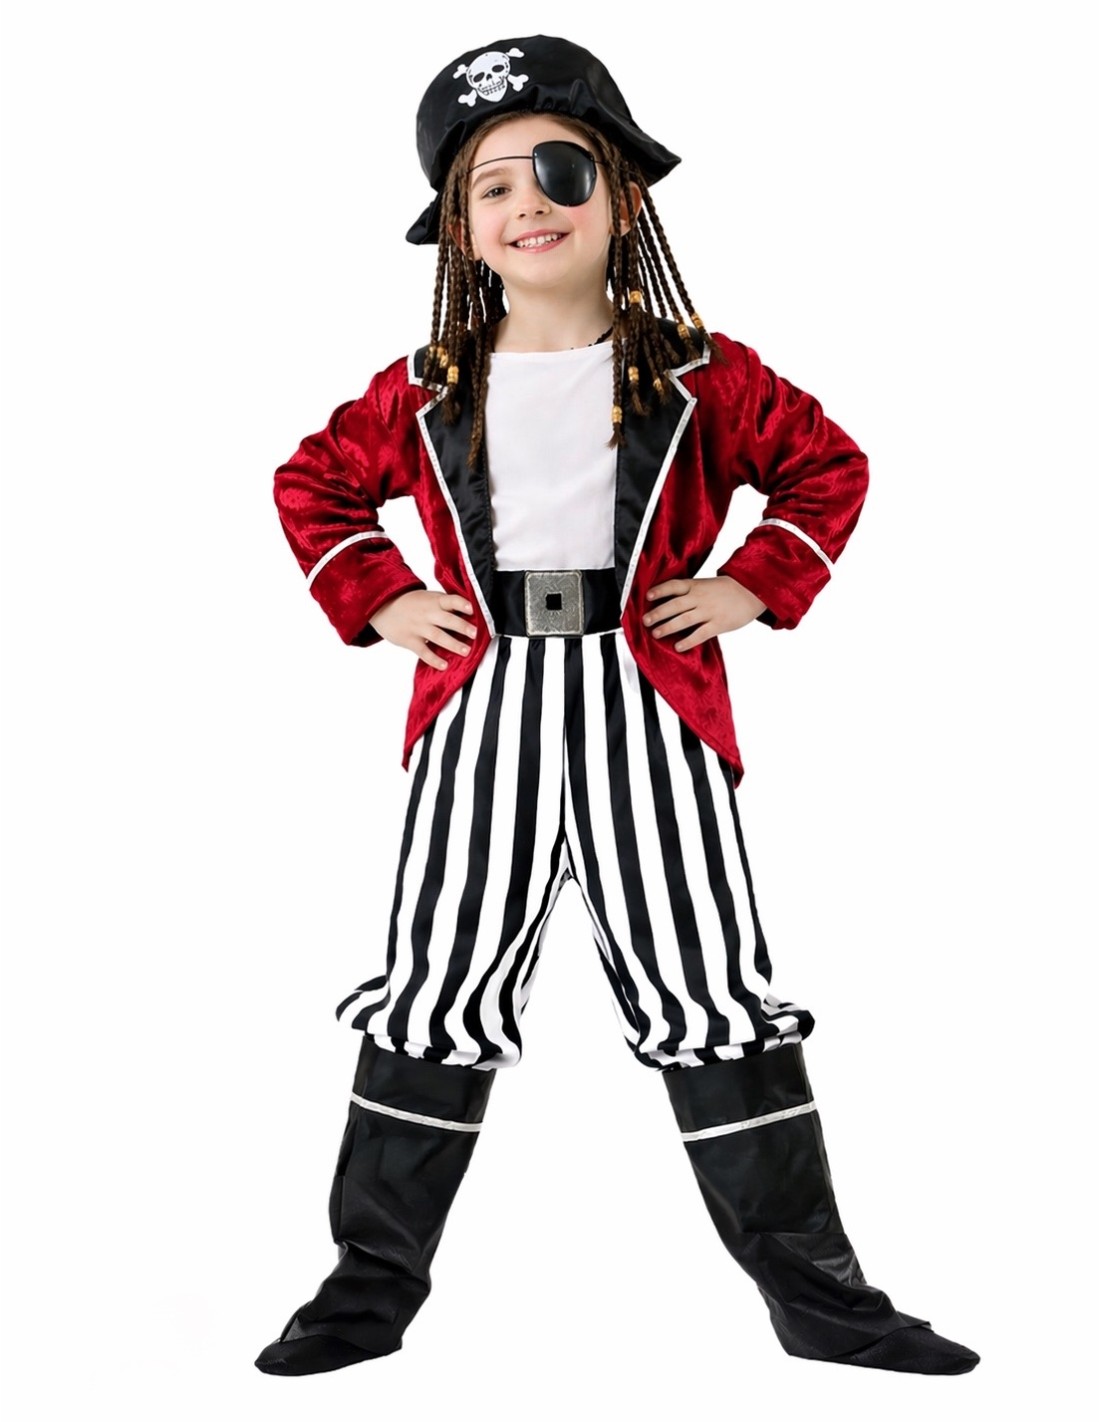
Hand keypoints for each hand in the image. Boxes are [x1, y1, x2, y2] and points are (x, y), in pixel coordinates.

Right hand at [369, 589, 478, 669]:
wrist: (382, 606)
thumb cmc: (411, 603)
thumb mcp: (427, 598)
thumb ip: (445, 605)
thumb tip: (469, 614)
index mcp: (434, 601)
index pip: (450, 600)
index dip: (461, 604)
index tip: (472, 609)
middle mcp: (427, 614)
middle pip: (446, 620)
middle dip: (461, 626)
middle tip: (474, 634)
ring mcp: (418, 627)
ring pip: (437, 636)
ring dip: (452, 644)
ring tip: (465, 651)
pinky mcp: (410, 640)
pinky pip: (423, 651)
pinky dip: (434, 659)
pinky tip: (444, 665)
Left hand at [643, 576, 766, 651]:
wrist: (752, 591)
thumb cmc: (726, 590)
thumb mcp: (706, 585)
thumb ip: (689, 592)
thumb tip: (668, 601)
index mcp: (696, 586)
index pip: (674, 586)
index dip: (660, 590)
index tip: (647, 596)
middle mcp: (700, 597)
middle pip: (675, 604)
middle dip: (659, 613)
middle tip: (645, 621)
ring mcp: (709, 611)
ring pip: (685, 619)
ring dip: (668, 627)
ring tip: (656, 633)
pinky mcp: (719, 624)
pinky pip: (701, 634)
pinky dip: (688, 640)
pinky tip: (678, 646)